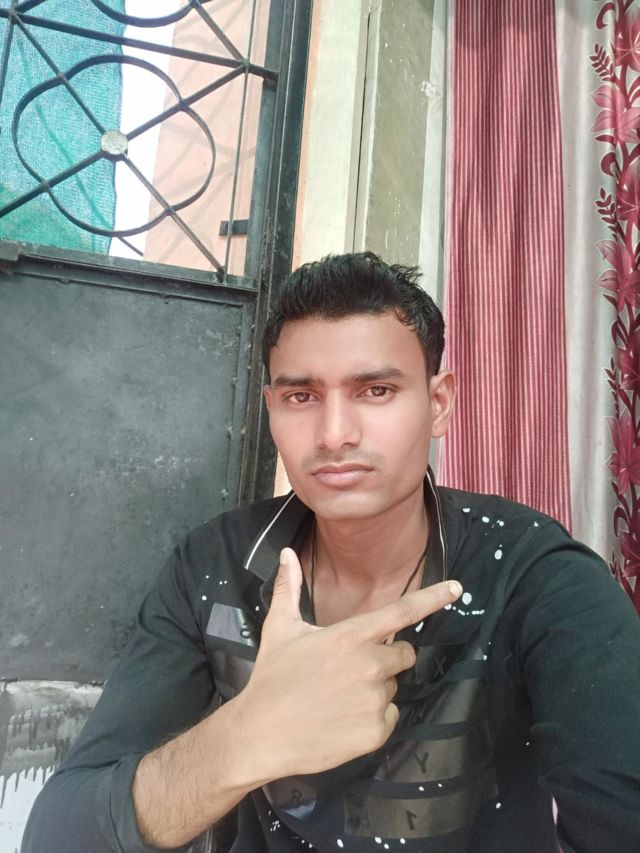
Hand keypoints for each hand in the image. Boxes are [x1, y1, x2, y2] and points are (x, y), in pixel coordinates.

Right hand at [233, 547, 462, 780]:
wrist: (261, 734)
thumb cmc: (271, 677)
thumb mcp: (279, 628)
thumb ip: (289, 588)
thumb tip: (287, 553)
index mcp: (351, 636)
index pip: (401, 613)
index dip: (432, 599)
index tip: (457, 589)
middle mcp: (370, 665)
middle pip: (403, 655)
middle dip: (386, 659)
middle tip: (351, 671)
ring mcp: (375, 700)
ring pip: (393, 688)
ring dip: (376, 690)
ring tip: (339, 699)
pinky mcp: (376, 732)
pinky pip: (389, 718)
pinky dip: (373, 720)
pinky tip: (343, 721)